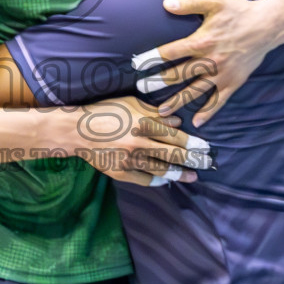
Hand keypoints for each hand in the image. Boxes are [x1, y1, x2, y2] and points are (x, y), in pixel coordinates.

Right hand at [64, 96, 211, 186]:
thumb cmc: (104, 111)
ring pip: (161, 170)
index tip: (206, 148)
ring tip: (192, 176)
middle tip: (207, 164)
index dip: (193, 144)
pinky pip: (144, 179)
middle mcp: (139, 144)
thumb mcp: (130, 103)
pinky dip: (158, 181)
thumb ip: (155, 113)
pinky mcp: (120, 172)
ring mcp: (130, 160)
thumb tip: (177, 121)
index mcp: (143, 124)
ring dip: (179, 173)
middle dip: (193, 160)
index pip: (176, 137)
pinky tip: (167, 180)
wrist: (75, 130)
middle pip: (173, 155)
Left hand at [142, 0, 283, 126]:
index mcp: (202, 40)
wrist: (269, 25)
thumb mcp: (215, 1)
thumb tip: (165, 3)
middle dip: (158, 81)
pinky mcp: (234, 82)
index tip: (136, 65)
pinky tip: (197, 121)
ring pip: (196, 91)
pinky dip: (209, 112)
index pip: (171, 51)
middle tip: (141, 89)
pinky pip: (219, 100)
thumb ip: (189, 4)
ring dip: (178, 101)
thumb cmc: (240, 11)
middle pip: (179, 74)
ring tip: (162, 111)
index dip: (152, 58)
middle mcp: (210, 60)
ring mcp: (222, 73)